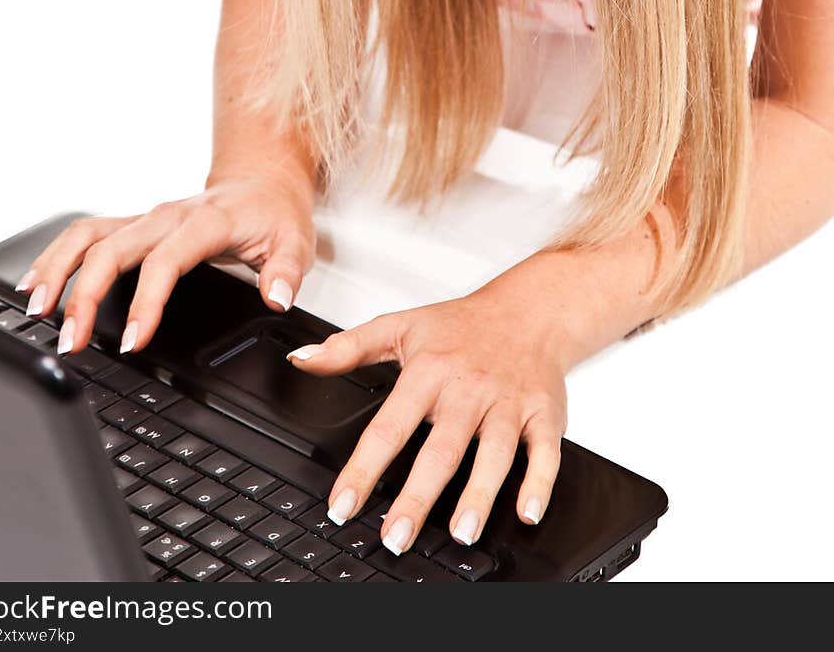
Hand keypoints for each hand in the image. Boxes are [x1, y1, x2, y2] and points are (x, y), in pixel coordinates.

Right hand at [14, 171, 315, 355]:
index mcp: (206, 222)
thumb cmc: (273, 213)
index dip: (145, 302)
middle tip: (70, 339)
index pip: (166, 261)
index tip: (131, 340)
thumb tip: (276, 299)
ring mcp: (146, 218)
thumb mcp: (296, 242)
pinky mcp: (134, 224)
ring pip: (89, 234)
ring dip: (59, 269)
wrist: (262, 182)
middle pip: (113, 248)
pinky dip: (59, 256)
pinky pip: (87, 234)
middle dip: (85, 294)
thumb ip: (286, 273)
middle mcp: (168, 216)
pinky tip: (38, 282)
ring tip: (37, 310)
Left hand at [286, 282, 568, 553]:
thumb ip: (348, 347)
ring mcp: (508, 402)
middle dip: (417, 496)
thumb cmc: (461, 326)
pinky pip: (545, 451)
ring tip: (460, 533)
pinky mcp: (543, 413)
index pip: (390, 425)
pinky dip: (539, 483)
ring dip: (478, 494)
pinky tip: (527, 512)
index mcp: (429, 371)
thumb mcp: (399, 326)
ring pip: (494, 452)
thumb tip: (301, 359)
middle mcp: (468, 389)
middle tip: (395, 538)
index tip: (343, 504)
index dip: (364, 467)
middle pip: (441, 448)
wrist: (528, 310)